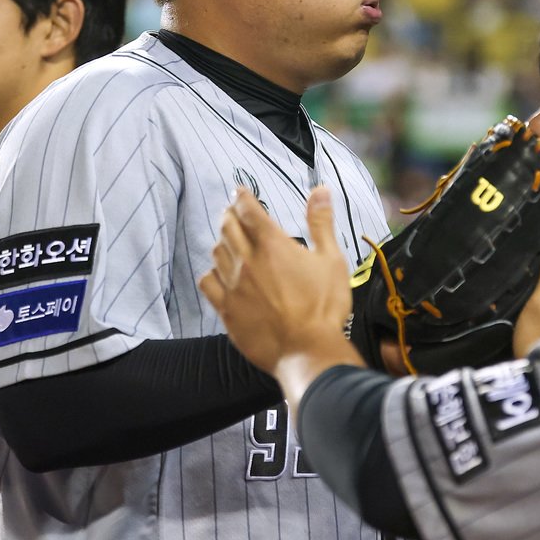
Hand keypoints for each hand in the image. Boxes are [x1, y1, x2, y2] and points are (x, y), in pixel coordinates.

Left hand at [200, 187, 358, 375]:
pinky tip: (218, 273)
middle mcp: (248, 261)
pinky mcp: (227, 309)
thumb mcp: (331, 259)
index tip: (239, 192)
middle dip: (229, 215)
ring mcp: (234, 286)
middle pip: (227, 227)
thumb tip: (319, 190)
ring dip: (222, 241)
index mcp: (272, 245)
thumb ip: (321, 223)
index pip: (248, 211)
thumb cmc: (323, 306)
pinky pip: (208, 282)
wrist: (307, 350)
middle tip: (232, 212)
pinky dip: (212, 272)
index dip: (242, 197)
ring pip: (217, 253)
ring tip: (228, 240)